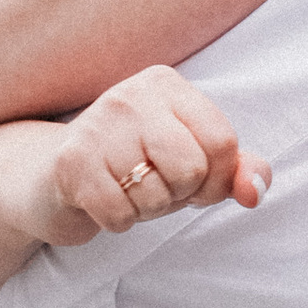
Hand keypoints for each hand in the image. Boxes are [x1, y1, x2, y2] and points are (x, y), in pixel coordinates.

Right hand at [28, 68, 268, 243]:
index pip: (223, 142)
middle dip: (179, 194)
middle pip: (193, 168)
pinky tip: (103, 201)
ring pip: (156, 195)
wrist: (52, 180)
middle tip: (153, 186)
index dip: (217, 180)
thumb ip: (235, 170)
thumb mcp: (192, 161)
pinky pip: (121, 215)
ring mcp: (97, 125)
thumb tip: (255, 192)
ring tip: (125, 190)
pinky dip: (118, 222)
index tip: (193, 183)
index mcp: (166, 85)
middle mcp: (131, 94)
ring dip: (146, 209)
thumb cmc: (134, 167)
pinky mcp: (71, 163)